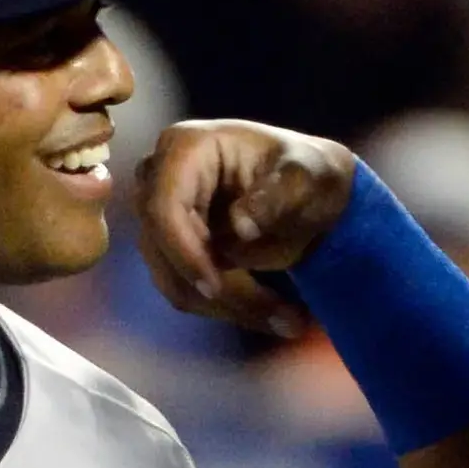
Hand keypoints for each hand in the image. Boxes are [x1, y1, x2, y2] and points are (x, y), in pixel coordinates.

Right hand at [134, 120, 360, 337]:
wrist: (309, 191)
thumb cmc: (308, 173)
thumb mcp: (307, 177)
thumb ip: (278, 196)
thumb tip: (240, 227)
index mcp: (185, 147)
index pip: (162, 206)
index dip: (182, 250)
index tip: (214, 286)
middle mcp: (159, 180)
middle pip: (165, 250)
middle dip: (220, 291)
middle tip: (284, 317)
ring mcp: (160, 217)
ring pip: (174, 280)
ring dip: (230, 308)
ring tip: (291, 320)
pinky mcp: (170, 250)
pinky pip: (187, 290)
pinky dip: (229, 309)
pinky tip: (276, 315)